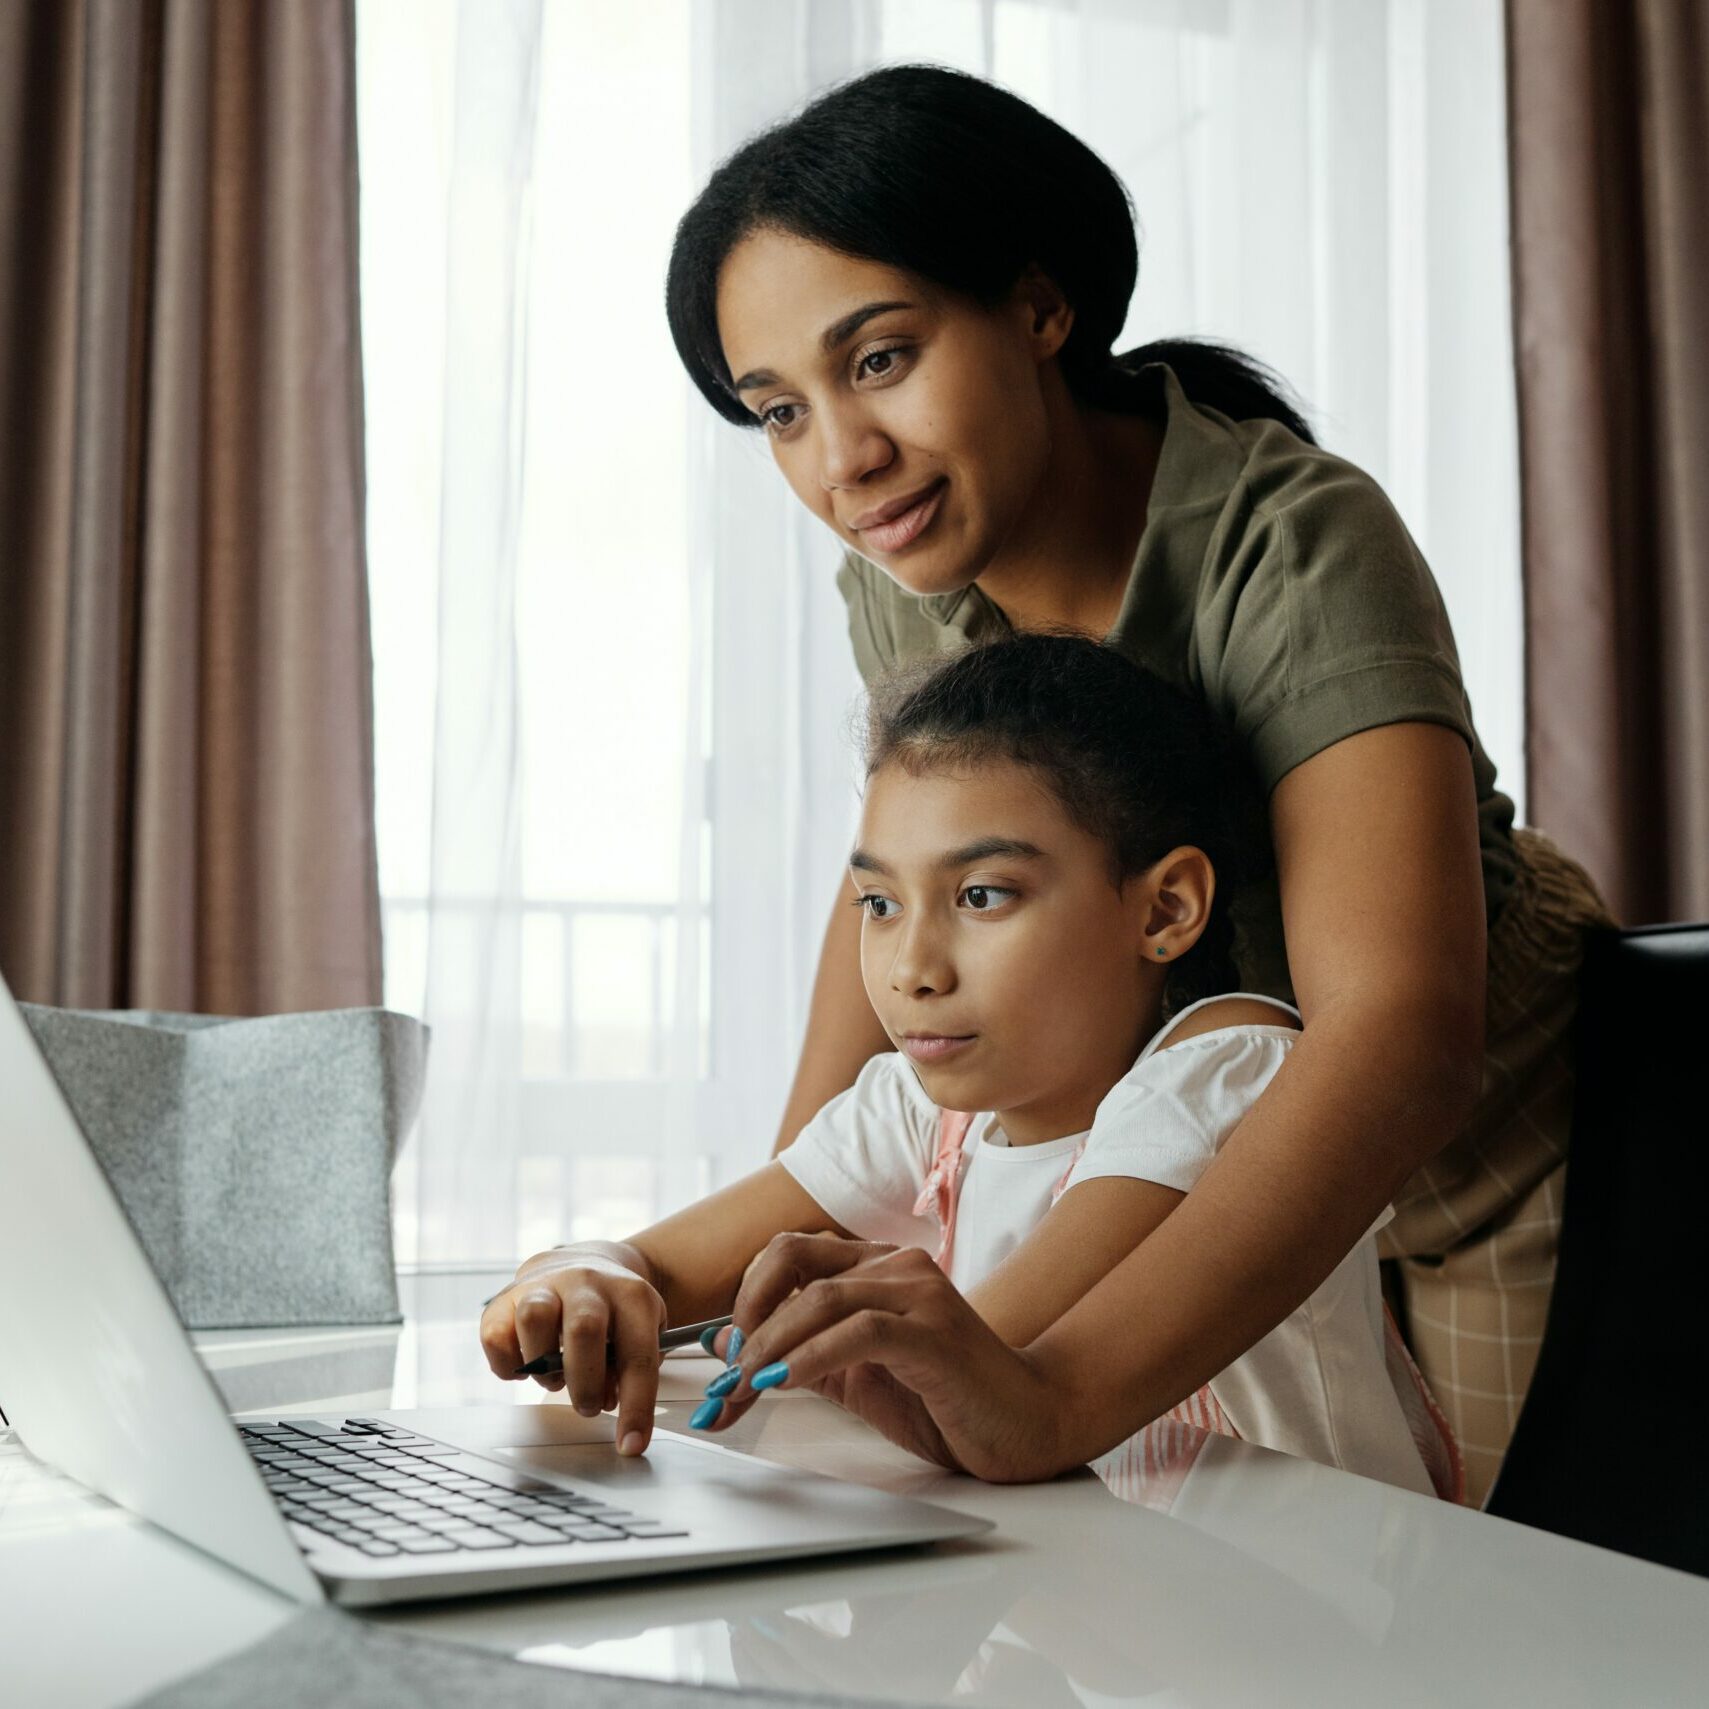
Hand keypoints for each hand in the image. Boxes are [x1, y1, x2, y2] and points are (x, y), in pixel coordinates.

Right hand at [477, 1245, 665, 1455]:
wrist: (582, 1262)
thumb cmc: (613, 1310)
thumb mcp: (640, 1330)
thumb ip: (630, 1369)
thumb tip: (609, 1402)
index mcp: (630, 1295)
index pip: (637, 1354)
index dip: (636, 1406)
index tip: (631, 1445)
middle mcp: (587, 1283)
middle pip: (583, 1328)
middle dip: (585, 1382)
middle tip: (589, 1406)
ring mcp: (544, 1286)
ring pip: (534, 1319)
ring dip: (544, 1367)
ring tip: (556, 1378)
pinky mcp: (505, 1298)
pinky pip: (495, 1335)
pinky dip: (508, 1364)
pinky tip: (526, 1365)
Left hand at [698, 1233, 1064, 1481]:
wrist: (1024, 1424)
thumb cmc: (944, 1399)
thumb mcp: (853, 1376)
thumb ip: (796, 1352)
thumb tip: (725, 1342)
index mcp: (876, 1266)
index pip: (789, 1252)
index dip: (746, 1298)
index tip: (727, 1356)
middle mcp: (896, 1265)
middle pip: (792, 1260)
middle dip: (747, 1318)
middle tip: (727, 1377)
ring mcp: (919, 1293)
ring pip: (820, 1295)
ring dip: (769, 1346)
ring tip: (746, 1388)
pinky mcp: (935, 1332)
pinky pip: (860, 1331)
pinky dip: (810, 1357)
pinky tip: (785, 1384)